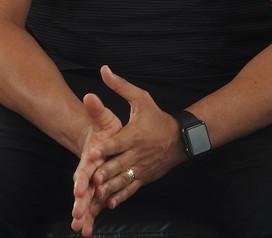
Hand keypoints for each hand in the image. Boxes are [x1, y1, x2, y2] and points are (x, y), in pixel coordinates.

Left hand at [71, 66, 182, 235]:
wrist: (180, 138)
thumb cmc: (157, 117)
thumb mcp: (141, 99)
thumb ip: (120, 86)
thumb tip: (104, 69)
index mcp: (135, 135)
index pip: (118, 143)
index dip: (106, 149)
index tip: (93, 153)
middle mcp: (138, 154)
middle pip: (119, 164)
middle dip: (105, 172)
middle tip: (92, 178)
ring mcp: (142, 167)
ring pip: (124, 179)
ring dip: (111, 186)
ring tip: (97, 193)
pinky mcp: (145, 177)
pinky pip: (132, 188)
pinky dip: (121, 195)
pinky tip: (110, 202)